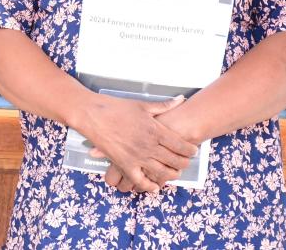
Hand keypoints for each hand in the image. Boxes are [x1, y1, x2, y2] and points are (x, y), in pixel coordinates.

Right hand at [81, 94, 196, 192]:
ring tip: (174, 173)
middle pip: (175, 161)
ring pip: (162, 172)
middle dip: (184, 163)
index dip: (190, 150)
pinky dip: (149, 186)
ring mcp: (137, 156)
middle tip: (185, 162)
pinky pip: (140, 180)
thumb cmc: (116, 107)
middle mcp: (149, 146)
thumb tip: (181, 99)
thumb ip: (163, 105)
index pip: (181, 145)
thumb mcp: (141, 105)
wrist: (92, 114)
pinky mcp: (124, 164)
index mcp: (155, 130)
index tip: (193, 151)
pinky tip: (154, 186)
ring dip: (172, 175)